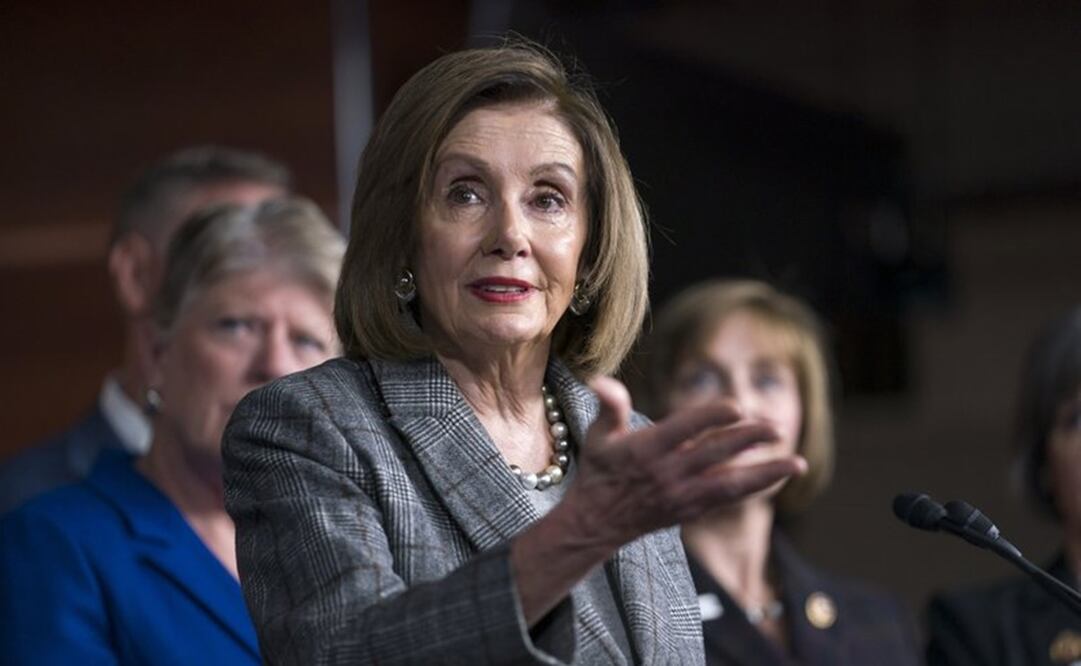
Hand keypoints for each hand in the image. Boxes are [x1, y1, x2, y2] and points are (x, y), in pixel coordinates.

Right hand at [562, 376, 806, 548]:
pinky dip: (754, 487)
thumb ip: (609, 406)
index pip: (685, 429)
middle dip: (749, 440)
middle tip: (778, 428)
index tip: (737, 407)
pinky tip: (777, 476)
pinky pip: (728, 498)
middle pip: (715, 454)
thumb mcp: (597, 435)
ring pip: (730, 483)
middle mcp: (668, 473)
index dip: (711, 417)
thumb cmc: (599, 470)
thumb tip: (600, 379)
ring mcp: (681, 495)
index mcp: (647, 450)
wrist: (597, 523)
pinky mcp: (691, 510)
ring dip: (766, 473)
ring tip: (798, 464)